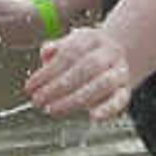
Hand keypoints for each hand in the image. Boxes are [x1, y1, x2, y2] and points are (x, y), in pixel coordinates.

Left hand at [23, 21, 137, 123]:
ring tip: (53, 110)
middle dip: (59, 86)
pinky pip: (121, 100)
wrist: (116, 56)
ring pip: (102, 84)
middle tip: (38, 101)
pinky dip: (108, 110)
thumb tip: (46, 54)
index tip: (30, 87)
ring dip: (75, 100)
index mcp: (92, 38)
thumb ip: (55, 49)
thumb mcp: (69, 43)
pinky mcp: (125, 90)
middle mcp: (109, 53)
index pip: (70, 52)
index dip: (49, 71)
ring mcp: (120, 71)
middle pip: (87, 67)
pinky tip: (93, 117)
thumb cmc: (84, 54)